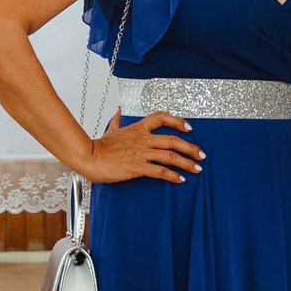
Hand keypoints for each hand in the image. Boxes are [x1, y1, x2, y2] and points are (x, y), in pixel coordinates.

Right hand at [78, 111, 202, 184]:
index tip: (189, 128)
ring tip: (197, 169)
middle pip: (173, 140)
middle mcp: (143, 139)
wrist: (88, 157)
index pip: (161, 118)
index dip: (178, 122)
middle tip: (201, 155)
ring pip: (170, 156)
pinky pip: (160, 171)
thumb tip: (117, 110)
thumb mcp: (110, 130)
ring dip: (187, 163)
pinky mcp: (137, 167)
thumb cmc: (99, 146)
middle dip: (191, 148)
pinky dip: (172, 176)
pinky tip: (180, 180)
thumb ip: (117, 121)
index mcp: (138, 129)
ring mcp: (141, 153)